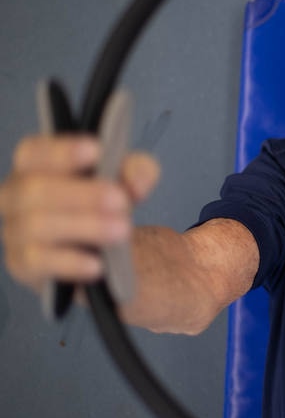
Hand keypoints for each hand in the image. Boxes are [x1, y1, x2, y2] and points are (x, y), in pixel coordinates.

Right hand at [0, 134, 159, 292]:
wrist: (103, 250)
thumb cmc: (104, 204)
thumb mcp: (128, 181)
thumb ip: (137, 171)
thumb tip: (136, 180)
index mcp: (34, 166)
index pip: (33, 152)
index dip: (61, 152)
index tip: (96, 152)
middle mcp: (15, 196)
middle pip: (33, 189)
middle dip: (82, 194)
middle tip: (121, 201)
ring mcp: (15, 232)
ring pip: (36, 225)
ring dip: (84, 226)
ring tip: (122, 230)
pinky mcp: (23, 265)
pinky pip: (38, 262)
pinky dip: (69, 262)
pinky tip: (97, 264)